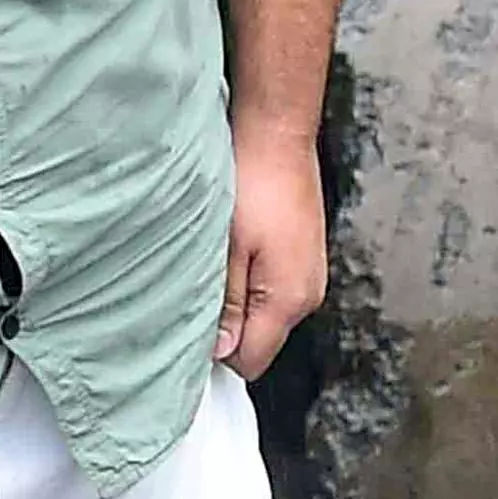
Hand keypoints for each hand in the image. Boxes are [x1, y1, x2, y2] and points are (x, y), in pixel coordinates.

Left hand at [214, 125, 326, 376]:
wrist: (277, 137)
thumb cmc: (252, 185)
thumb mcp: (226, 249)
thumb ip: (226, 304)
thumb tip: (220, 351)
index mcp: (288, 300)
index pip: (250, 362)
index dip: (216, 354)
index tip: (188, 331)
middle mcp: (308, 295)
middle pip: (259, 341)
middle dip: (226, 329)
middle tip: (194, 291)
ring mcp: (309, 277)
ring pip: (264, 316)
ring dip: (236, 302)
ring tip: (214, 265)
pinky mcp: (303, 259)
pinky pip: (271, 290)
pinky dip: (249, 281)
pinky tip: (233, 252)